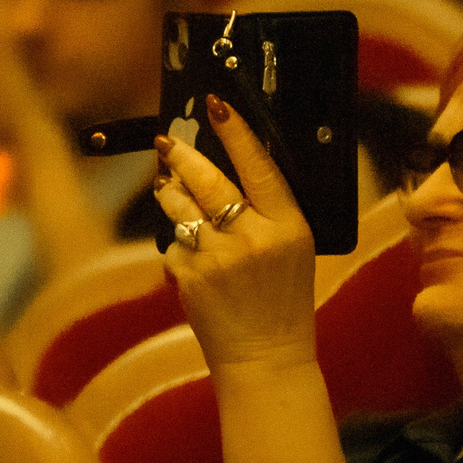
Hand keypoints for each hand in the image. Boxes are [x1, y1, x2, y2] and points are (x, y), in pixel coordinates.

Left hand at [153, 95, 317, 373]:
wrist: (265, 357)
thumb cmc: (283, 299)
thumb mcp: (295, 249)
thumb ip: (269, 210)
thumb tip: (229, 165)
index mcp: (288, 227)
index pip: (259, 166)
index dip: (236, 132)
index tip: (216, 105)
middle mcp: (252, 238)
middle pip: (208, 179)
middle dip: (183, 155)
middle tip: (169, 141)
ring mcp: (217, 258)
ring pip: (179, 205)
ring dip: (169, 190)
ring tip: (167, 184)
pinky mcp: (189, 277)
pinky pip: (172, 243)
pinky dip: (177, 243)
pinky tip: (191, 255)